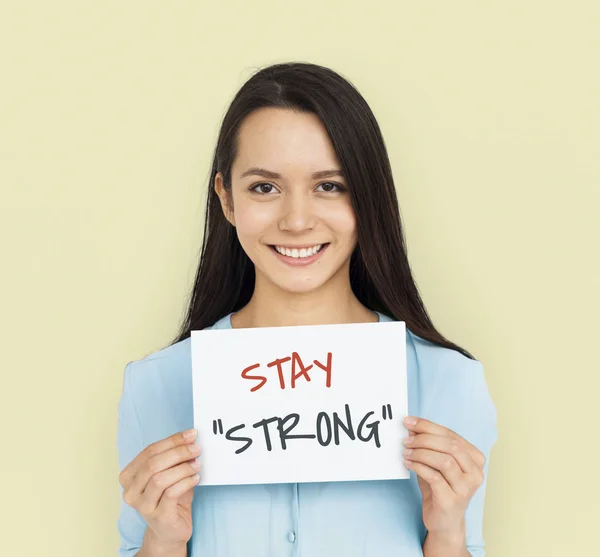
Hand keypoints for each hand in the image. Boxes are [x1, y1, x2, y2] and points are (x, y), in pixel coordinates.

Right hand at [118, 429, 201, 546]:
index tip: (191, 434)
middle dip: (178, 452)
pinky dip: (185, 482)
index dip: (172, 441)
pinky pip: (171, 493)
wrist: (171, 529)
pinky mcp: (157, 516)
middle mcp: (130, 491)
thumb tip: (190, 439)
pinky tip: (195, 478)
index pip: (149, 451)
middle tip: (196, 448)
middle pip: (153, 464)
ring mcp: (142, 505)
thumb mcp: (169, 473)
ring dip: (182, 468)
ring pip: (160, 479)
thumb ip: (174, 458)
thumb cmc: (170, 497)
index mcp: (129, 476)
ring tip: (197, 464)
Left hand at [402, 416, 484, 538]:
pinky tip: (408, 463)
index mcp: (475, 459)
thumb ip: (428, 445)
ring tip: (406, 452)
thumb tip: (411, 427)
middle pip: (450, 446)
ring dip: (421, 453)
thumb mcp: (435, 463)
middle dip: (424, 438)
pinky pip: (435, 477)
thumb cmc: (440, 488)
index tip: (409, 421)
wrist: (444, 521)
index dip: (428, 426)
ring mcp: (466, 488)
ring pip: (444, 460)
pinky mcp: (452, 500)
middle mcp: (475, 473)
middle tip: (406, 439)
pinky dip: (418, 467)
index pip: (451, 435)